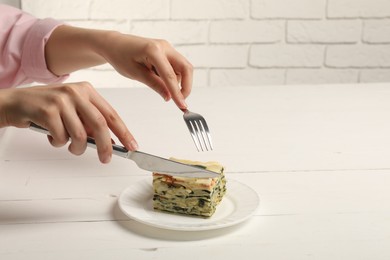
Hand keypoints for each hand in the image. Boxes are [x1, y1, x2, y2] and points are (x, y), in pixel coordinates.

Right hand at [0, 82, 136, 162]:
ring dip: (76, 148)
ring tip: (68, 145)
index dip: (123, 132)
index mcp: (87, 90)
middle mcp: (76, 92)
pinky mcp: (47, 110)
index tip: (131, 145)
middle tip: (106, 158)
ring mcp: (61, 100)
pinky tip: (51, 135)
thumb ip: (90, 122)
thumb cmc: (45, 108)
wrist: (14, 102)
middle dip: (105, 146)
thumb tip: (109, 141)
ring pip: (80, 135)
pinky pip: (61, 138)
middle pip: (100, 124)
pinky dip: (58, 143)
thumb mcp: (73, 110)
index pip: (111, 114)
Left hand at [101, 34, 192, 108]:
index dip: (177, 92)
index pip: (170, 76)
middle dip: (186, 86)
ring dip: (177, 81)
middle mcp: (164, 47)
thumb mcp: (135, 74)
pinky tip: (156, 77)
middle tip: (180, 100)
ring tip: (156, 83)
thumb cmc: (120, 56)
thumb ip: (154, 84)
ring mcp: (167, 48)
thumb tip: (169, 96)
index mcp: (154, 50)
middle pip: (186, 68)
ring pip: (182, 68)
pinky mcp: (166, 51)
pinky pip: (175, 67)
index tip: (182, 106)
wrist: (115, 44)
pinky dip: (171, 77)